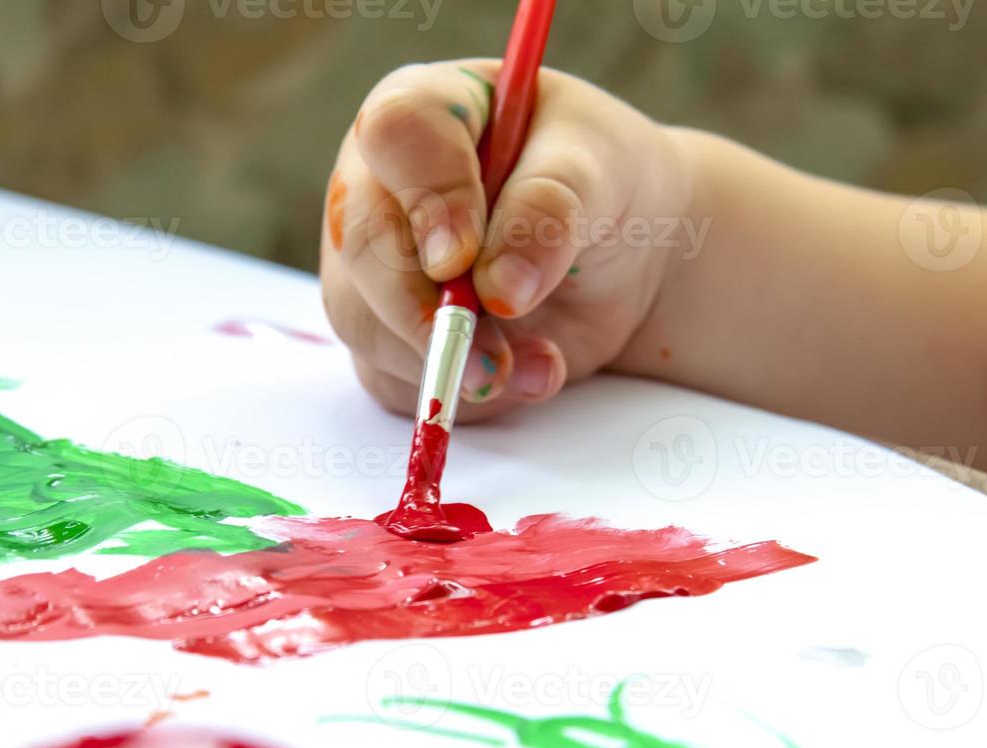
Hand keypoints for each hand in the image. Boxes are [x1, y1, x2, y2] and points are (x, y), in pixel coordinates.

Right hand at [319, 60, 691, 419]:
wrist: (623, 256)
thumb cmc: (602, 184)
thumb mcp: (596, 173)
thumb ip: (547, 212)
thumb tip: (499, 288)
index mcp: (426, 112)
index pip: (397, 134)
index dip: (427, 197)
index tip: (462, 259)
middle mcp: (380, 186)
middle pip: (364, 245)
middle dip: (426, 313)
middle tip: (491, 359)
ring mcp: (374, 266)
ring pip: (367, 324)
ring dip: (450, 364)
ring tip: (538, 367)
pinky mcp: (389, 336)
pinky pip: (394, 380)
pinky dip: (460, 396)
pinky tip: (521, 376)